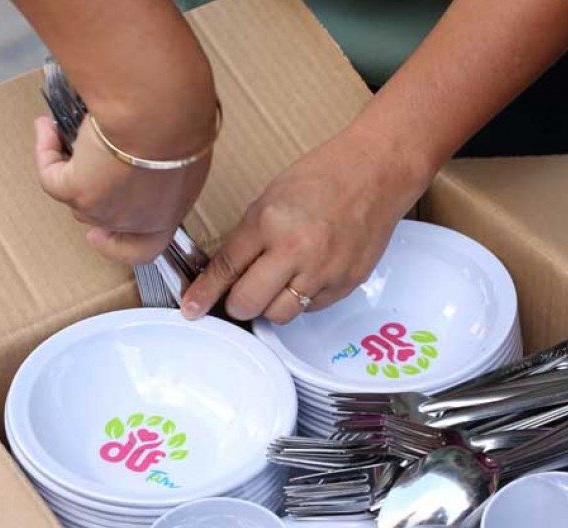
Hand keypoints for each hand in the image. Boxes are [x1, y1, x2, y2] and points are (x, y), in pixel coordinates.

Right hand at [33, 113, 212, 263]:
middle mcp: (134, 220)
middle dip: (94, 189)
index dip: (118, 247)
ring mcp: (104, 210)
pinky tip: (47, 127)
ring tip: (66, 131)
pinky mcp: (77, 192)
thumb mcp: (185, 150)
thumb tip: (149, 151)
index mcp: (167, 213)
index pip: (143, 247)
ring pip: (77, 197)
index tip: (98, 236)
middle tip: (86, 157)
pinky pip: (50, 176)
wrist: (159, 117)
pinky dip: (46, 151)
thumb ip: (166, 163)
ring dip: (69, 166)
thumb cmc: (181, 125)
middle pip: (104, 215)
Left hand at [179, 123, 432, 322]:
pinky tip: (308, 274)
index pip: (226, 269)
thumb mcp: (271, 199)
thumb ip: (248, 238)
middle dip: (239, 302)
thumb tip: (225, 273)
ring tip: (279, 282)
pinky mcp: (347, 283)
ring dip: (271, 305)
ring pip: (280, 314)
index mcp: (269, 222)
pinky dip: (303, 299)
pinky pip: (312, 309)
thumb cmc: (324, 177)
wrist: (377, 173)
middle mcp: (296, 251)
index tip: (191, 310)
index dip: (203, 293)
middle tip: (241, 293)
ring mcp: (324, 271)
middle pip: (248, 303)